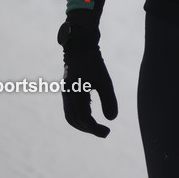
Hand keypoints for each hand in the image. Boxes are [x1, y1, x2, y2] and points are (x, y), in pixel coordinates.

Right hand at [57, 0, 117, 136]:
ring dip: (84, 124)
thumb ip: (108, 99)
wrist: (80, 44)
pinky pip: (72, 108)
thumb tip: (112, 119)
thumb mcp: (104, 80)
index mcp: (73, 95)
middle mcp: (67, 95)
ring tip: (98, 128)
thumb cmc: (92, 61)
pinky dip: (81, 116)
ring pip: (71, 115)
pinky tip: (92, 116)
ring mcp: (66, 92)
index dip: (94, 128)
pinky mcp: (69, 89)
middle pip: (74, 120)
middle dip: (88, 129)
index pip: (83, 119)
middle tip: (105, 133)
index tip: (108, 131)